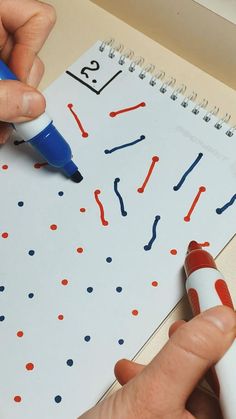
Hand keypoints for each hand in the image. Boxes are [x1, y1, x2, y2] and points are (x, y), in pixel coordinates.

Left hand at [0, 0, 55, 142]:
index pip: (36, 19)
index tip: (18, 82)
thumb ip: (2, 95)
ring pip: (20, 77)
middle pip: (31, 54)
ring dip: (15, 107)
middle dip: (24, 90)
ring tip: (1, 124)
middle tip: (11, 111)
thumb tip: (33, 105)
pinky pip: (8, 87)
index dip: (32, 54)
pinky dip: (5, 108)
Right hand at [80, 306, 235, 418]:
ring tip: (155, 356)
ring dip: (172, 368)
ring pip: (194, 392)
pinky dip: (156, 383)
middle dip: (198, 356)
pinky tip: (136, 376)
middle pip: (220, 388)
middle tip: (188, 332)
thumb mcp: (150, 396)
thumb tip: (219, 321)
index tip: (221, 318)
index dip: (228, 349)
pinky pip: (175, 401)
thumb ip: (187, 356)